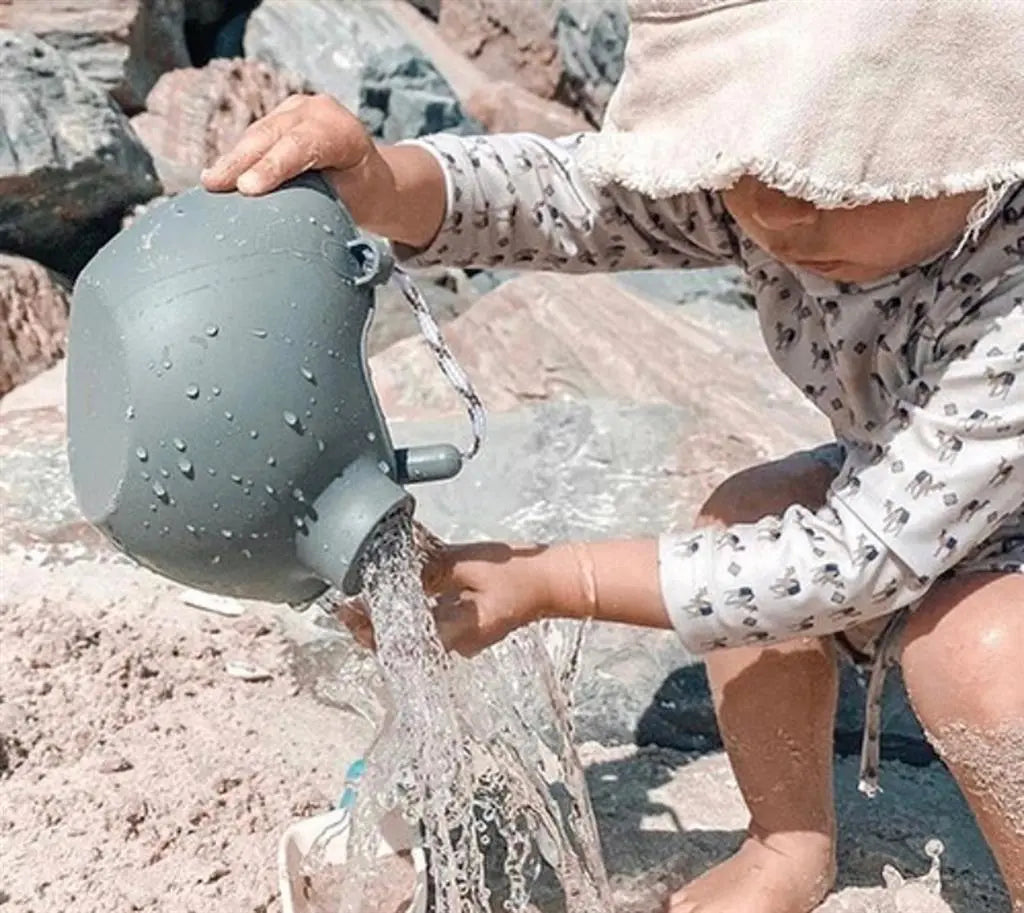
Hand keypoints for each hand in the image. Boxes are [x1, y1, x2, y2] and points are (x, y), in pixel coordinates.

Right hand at [200, 93, 445, 246]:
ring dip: (233, 159)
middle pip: (274, 136)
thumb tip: (282, 227)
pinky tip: (219, 175)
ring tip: (211, 181)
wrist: (368, 177)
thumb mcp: (350, 203)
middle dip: (242, 161)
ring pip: (259, 135)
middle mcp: (320, 112)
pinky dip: (238, 157)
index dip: (273, 165)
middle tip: (215, 184)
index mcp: (345, 133)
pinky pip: (255, 137)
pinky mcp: (280, 116)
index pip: (305, 144)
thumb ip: (319, 203)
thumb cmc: (361, 196)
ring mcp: (298, 110)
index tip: (247, 187)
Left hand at [340, 535, 580, 657]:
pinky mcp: (464, 627)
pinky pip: (429, 621)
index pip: (401, 643)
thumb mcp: (471, 564)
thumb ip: (432, 568)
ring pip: (414, 632)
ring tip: (364, 595)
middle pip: (402, 641)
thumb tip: (397, 570)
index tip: (348, 611)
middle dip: (372, 624)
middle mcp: (455, 643)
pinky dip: (411, 608)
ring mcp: (460, 638)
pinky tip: (398, 589)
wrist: (552, 583)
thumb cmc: (519, 574)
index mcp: (456, 633)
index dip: (369, 631)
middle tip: (347, 602)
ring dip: (389, 617)